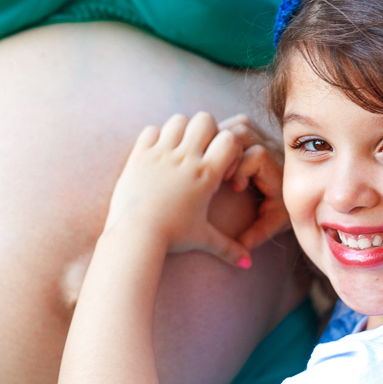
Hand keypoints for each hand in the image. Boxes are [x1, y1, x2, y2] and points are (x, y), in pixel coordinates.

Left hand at [105, 112, 251, 266]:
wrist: (135, 235)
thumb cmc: (171, 237)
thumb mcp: (202, 240)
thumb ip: (228, 249)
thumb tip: (247, 263)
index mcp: (206, 174)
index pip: (230, 139)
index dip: (229, 145)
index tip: (221, 162)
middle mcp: (185, 158)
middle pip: (205, 120)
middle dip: (206, 130)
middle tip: (200, 150)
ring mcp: (161, 154)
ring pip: (178, 120)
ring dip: (181, 130)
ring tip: (179, 150)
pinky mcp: (139, 155)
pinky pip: (151, 130)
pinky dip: (156, 136)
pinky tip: (158, 154)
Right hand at [218, 114, 289, 250]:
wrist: (300, 191)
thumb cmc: (283, 208)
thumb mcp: (275, 222)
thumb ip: (258, 235)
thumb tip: (241, 254)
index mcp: (278, 168)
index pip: (258, 155)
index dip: (242, 168)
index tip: (236, 188)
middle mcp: (273, 148)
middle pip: (244, 132)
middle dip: (226, 149)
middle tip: (216, 171)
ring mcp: (263, 137)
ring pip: (238, 124)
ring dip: (221, 139)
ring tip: (211, 161)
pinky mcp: (254, 134)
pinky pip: (234, 124)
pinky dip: (220, 134)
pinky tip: (211, 154)